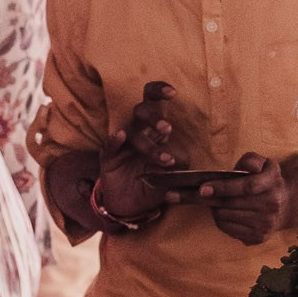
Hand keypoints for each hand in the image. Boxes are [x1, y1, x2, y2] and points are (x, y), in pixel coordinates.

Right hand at [88, 83, 181, 231]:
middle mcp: (138, 131)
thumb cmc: (153, 183)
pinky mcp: (108, 157)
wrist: (130, 204)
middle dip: (154, 117)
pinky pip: (109, 146)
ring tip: (164, 158)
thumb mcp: (170, 176)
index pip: (154, 102)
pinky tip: (120, 136)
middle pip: (141, 111)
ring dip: (147, 142)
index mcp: (153, 129)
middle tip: (167, 128)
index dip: (159, 92)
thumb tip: (189, 159)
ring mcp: (122, 144)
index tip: (172, 92)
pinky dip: (114, 140)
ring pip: (131, 133)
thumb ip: (180, 166)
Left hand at [207, 154, 286, 243]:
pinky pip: (228, 229)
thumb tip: (246, 167)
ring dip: (215, 208)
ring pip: (226, 217)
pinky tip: (224, 212)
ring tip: (216, 201)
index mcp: (273, 182)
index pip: (247, 186)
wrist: (286, 205)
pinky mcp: (258, 237)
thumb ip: (251, 160)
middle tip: (199, 193)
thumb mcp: (263, 163)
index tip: (203, 188)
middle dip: (211, 199)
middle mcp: (272, 205)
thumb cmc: (265, 180)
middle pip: (232, 204)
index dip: (224, 187)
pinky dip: (220, 220)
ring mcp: (266, 224)